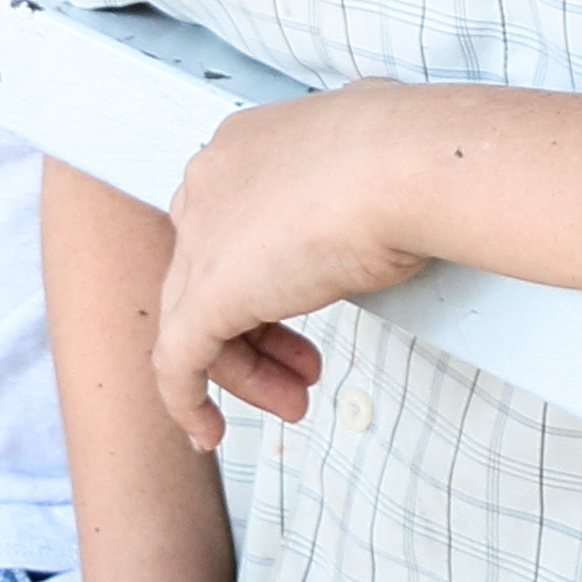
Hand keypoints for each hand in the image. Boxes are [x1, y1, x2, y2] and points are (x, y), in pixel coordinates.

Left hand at [148, 89, 427, 442]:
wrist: (403, 165)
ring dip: (246, 371)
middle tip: (302, 371)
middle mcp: (209, 185)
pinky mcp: (204, 293)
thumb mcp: (371, 167)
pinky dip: (187, 401)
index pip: (231, 229)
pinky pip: (175, 361)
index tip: (301, 319)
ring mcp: (200, 236)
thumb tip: (378, 199)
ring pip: (195, 320)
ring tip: (293, 399)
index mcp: (242, 150)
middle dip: (259, 336)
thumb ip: (351, 188)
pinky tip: (208, 432)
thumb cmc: (405, 160)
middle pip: (210, 276)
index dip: (264, 284)